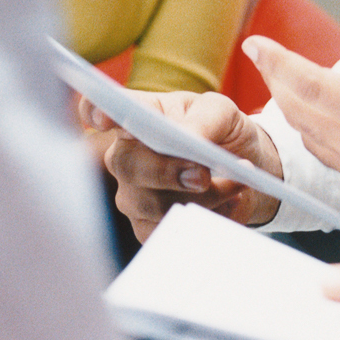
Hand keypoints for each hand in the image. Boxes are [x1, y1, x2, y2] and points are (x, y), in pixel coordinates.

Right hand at [86, 90, 285, 241]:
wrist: (244, 168)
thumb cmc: (222, 130)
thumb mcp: (221, 111)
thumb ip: (203, 120)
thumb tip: (187, 138)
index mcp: (138, 115)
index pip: (99, 109)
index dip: (94, 112)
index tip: (103, 117)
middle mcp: (126, 156)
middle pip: (126, 165)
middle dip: (167, 171)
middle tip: (203, 173)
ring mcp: (133, 195)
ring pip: (154, 204)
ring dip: (203, 196)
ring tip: (235, 180)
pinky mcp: (148, 228)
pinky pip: (171, 230)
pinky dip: (208, 216)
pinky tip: (228, 200)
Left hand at [245, 0, 339, 234]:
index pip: (312, 86)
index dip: (279, 63)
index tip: (254, 44)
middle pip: (301, 111)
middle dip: (276, 80)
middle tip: (259, 54)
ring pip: (310, 137)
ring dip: (291, 107)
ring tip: (281, 82)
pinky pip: (327, 156)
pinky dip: (310, 132)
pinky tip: (315, 121)